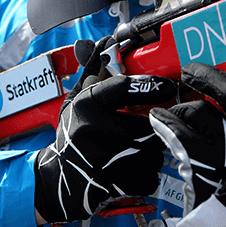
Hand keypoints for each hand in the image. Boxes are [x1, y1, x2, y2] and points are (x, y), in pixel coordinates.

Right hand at [33, 38, 175, 223]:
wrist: (57, 180)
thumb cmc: (72, 134)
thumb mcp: (76, 99)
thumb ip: (95, 71)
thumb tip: (108, 41)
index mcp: (84, 105)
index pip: (123, 87)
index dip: (150, 85)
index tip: (168, 86)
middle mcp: (92, 131)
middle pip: (146, 122)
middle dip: (154, 125)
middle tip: (150, 126)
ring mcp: (103, 161)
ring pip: (152, 150)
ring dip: (152, 149)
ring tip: (137, 148)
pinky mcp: (113, 185)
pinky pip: (150, 175)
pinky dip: (148, 173)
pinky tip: (133, 168)